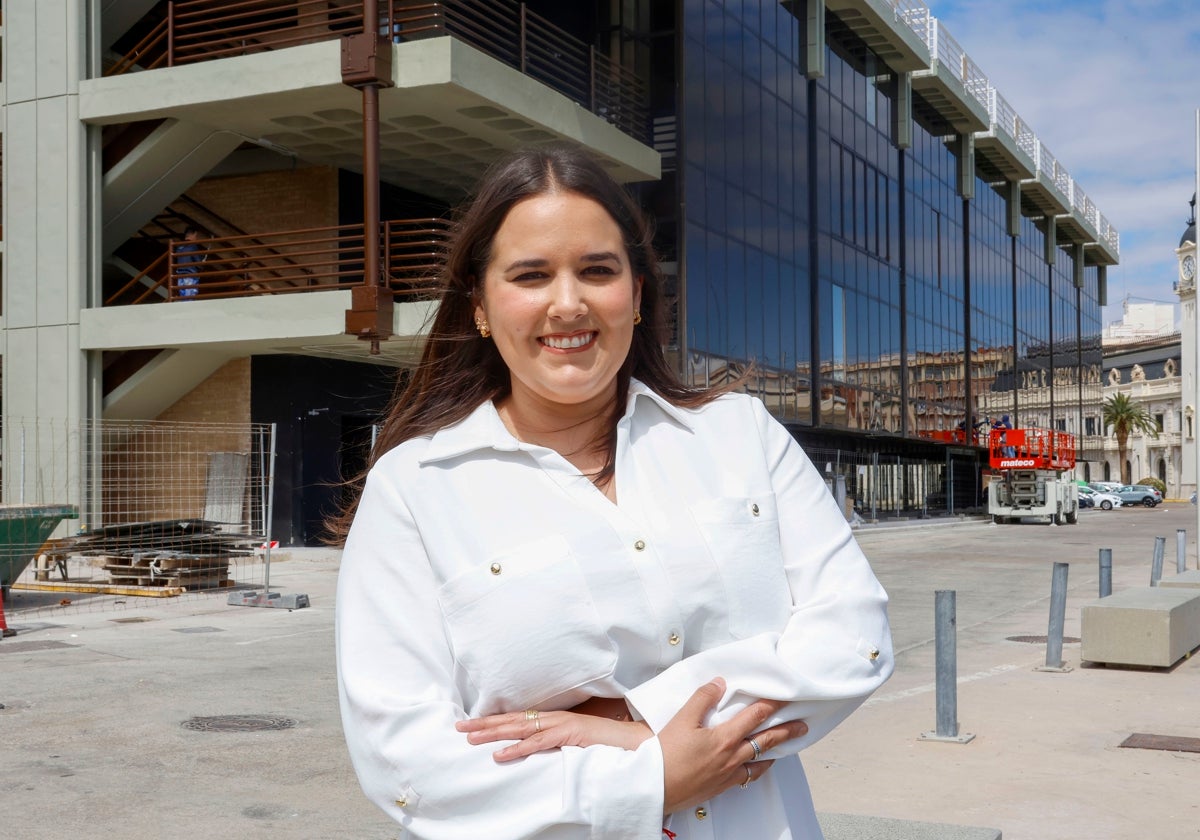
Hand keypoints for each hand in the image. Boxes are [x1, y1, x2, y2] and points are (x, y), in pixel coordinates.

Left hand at [456, 707, 652, 761]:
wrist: (637, 743)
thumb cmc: (609, 745)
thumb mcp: (576, 744)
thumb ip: (557, 745)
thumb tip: (535, 752)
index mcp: (555, 720)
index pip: (518, 720)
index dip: (493, 722)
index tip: (471, 725)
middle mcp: (555, 719)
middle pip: (513, 720)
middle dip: (485, 724)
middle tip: (460, 728)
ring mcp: (563, 725)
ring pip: (521, 728)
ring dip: (494, 733)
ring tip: (471, 738)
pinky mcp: (571, 735)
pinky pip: (540, 743)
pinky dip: (519, 747)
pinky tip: (501, 754)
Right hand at [658, 678, 807, 814]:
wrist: (655, 788)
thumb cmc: (665, 754)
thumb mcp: (681, 719)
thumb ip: (702, 698)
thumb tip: (719, 683)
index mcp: (724, 737)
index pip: (755, 716)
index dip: (773, 705)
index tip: (786, 699)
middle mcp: (732, 756)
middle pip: (766, 740)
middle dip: (786, 731)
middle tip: (802, 725)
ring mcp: (729, 774)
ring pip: (761, 761)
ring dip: (776, 751)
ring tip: (786, 745)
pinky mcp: (722, 786)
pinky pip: (748, 777)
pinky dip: (759, 768)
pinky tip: (759, 766)